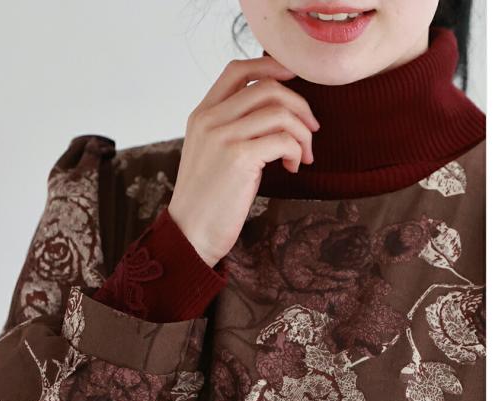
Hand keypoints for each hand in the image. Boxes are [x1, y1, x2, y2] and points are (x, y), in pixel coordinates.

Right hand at [167, 55, 319, 267]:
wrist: (190, 234)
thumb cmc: (207, 201)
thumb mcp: (212, 155)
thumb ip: (232, 129)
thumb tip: (275, 116)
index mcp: (202, 115)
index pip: (238, 70)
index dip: (270, 65)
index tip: (294, 78)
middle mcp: (210, 120)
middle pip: (267, 88)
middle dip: (299, 106)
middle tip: (311, 131)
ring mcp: (223, 136)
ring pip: (280, 112)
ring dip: (302, 133)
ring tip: (303, 156)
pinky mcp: (239, 157)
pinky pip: (283, 138)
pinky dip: (296, 151)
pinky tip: (293, 167)